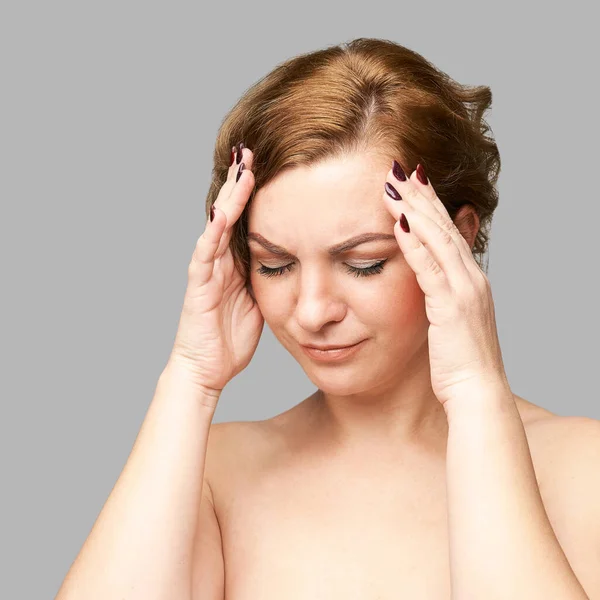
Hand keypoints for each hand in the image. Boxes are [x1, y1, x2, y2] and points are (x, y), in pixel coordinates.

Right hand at [168, 143, 263, 400]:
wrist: (206, 368)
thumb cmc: (231, 337)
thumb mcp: (260, 301)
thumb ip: (270, 279)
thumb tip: (296, 263)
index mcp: (236, 263)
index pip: (247, 221)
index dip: (257, 194)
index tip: (274, 166)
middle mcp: (220, 261)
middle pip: (231, 214)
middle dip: (242, 183)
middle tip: (254, 151)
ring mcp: (207, 270)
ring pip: (218, 225)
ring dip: (230, 196)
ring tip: (241, 167)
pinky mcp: (198, 285)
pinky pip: (206, 253)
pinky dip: (214, 230)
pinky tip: (223, 209)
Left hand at [382, 162, 509, 406]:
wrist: (477, 392)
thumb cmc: (460, 364)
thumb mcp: (450, 324)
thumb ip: (441, 299)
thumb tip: (427, 288)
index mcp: (470, 281)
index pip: (448, 233)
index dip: (430, 206)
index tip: (412, 184)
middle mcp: (471, 278)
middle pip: (444, 227)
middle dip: (421, 196)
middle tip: (400, 169)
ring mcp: (464, 290)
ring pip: (438, 239)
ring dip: (415, 210)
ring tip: (394, 184)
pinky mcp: (451, 306)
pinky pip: (430, 268)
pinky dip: (415, 244)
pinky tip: (398, 223)